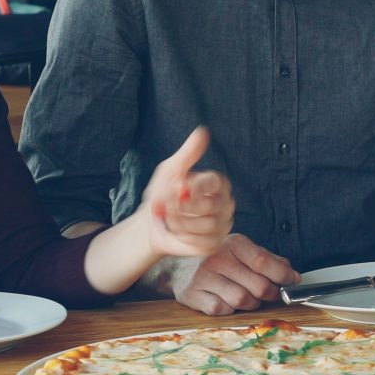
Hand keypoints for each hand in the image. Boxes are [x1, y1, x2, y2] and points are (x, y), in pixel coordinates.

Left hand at [139, 127, 233, 259]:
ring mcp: (222, 224)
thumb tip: (202, 131)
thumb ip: (188, 153)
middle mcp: (225, 203)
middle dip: (182, 207)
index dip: (196, 187)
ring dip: (181, 223)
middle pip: (211, 206)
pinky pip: (204, 242)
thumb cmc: (161, 194)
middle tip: (168, 206)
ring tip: (171, 219)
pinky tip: (178, 232)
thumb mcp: (170, 169)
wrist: (150, 224)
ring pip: (207, 225)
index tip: (179, 186)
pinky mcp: (214, 243)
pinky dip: (185, 238)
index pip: (216, 182)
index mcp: (217, 183)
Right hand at [169, 234, 299, 315]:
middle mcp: (217, 258)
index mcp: (233, 243)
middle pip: (258, 286)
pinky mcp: (192, 295)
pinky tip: (227, 301)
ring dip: (252, 303)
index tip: (292, 281)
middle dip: (271, 293)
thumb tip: (293, 276)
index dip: (282, 275)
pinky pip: (222, 310)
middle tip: (272, 294)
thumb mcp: (244, 252)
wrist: (180, 266)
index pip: (263, 261)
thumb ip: (270, 261)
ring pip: (242, 300)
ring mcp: (203, 277)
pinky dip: (230, 310)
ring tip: (249, 297)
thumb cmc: (220, 260)